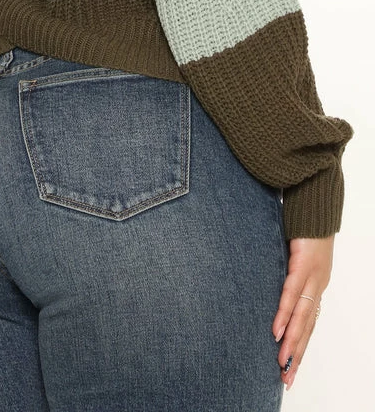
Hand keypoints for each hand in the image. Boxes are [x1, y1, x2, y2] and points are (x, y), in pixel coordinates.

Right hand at [272, 235, 332, 389]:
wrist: (314, 202)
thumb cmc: (301, 224)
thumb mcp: (290, 253)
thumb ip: (282, 271)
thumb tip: (263, 282)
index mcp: (315, 285)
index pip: (309, 323)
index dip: (299, 346)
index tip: (289, 368)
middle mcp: (317, 285)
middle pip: (307, 327)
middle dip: (295, 355)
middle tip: (286, 378)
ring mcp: (313, 277)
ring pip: (302, 317)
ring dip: (291, 342)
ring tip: (281, 362)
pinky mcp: (303, 264)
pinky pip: (292, 294)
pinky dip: (285, 314)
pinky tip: (278, 331)